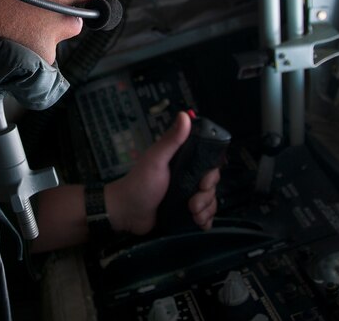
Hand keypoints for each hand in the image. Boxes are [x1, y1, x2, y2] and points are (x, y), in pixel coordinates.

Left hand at [105, 111, 220, 234]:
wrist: (127, 213)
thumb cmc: (139, 183)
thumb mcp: (156, 159)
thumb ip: (171, 140)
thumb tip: (184, 115)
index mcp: (182, 161)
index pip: (209, 164)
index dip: (211, 175)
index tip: (204, 183)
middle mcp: (186, 177)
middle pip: (211, 185)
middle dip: (206, 197)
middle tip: (192, 204)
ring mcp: (186, 195)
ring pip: (210, 201)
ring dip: (206, 210)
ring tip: (193, 215)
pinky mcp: (184, 212)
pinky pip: (205, 215)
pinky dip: (205, 220)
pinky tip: (199, 223)